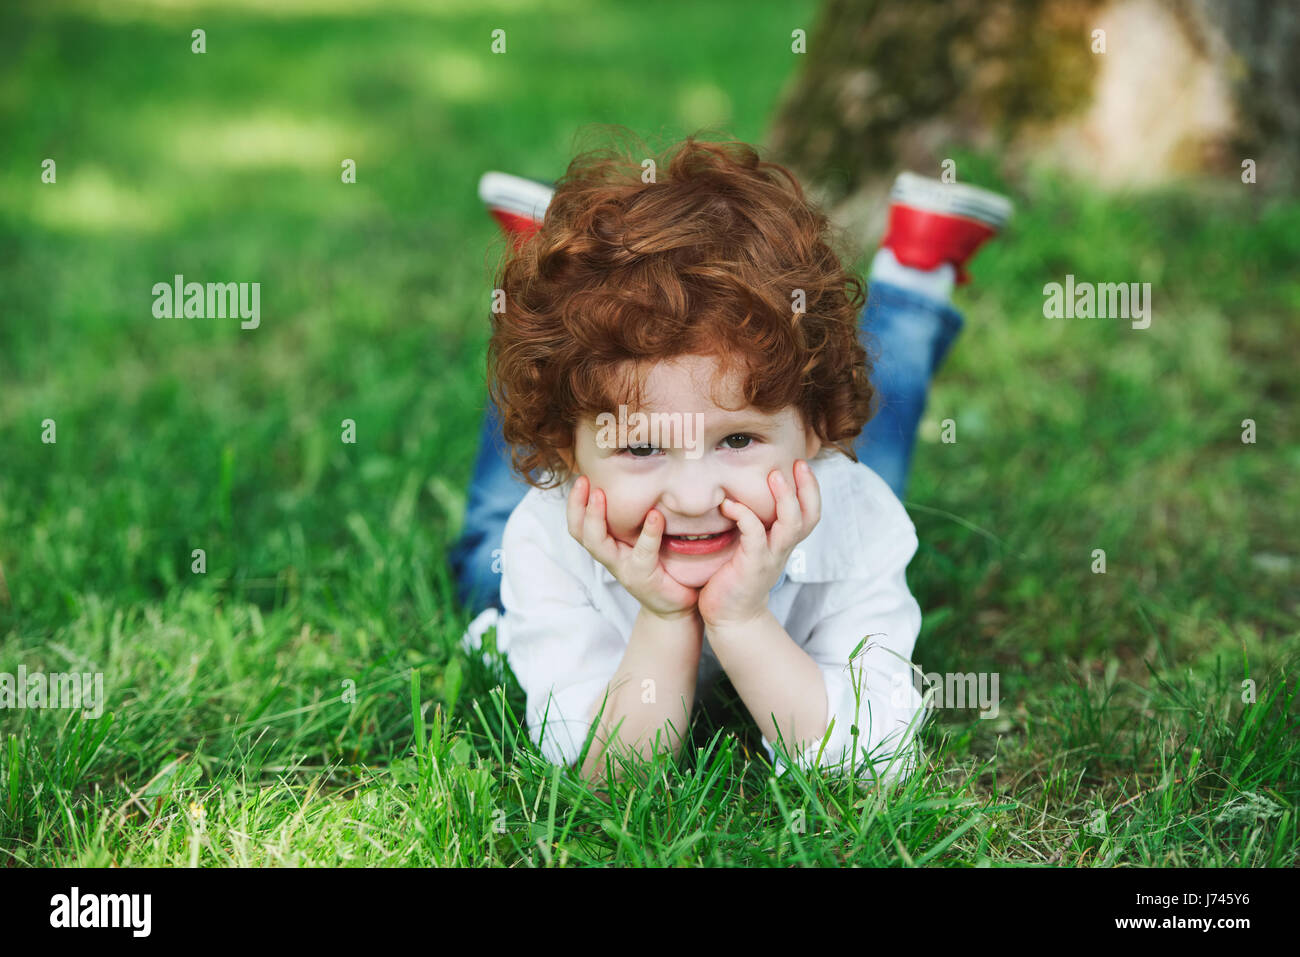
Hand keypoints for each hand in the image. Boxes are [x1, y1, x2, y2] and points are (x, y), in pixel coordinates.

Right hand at [565, 475, 698, 619]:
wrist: (676, 605)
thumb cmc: (662, 566)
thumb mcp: (645, 539)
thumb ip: (639, 517)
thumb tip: (644, 477)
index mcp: (608, 545)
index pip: (580, 524)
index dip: (575, 503)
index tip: (581, 478)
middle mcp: (610, 556)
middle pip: (580, 532)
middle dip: (577, 506)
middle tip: (582, 481)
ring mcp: (623, 567)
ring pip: (597, 544)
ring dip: (595, 518)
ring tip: (600, 495)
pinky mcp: (642, 576)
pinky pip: (642, 553)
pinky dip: (648, 533)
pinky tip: (655, 516)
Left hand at [698, 460, 820, 630]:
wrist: (730, 618)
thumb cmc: (736, 578)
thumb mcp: (751, 547)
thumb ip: (754, 524)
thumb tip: (742, 491)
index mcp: (784, 542)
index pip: (810, 513)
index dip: (811, 489)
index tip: (800, 464)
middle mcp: (782, 548)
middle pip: (810, 517)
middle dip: (807, 488)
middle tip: (796, 463)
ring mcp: (770, 557)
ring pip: (791, 525)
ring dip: (785, 499)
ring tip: (774, 476)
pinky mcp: (752, 565)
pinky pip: (755, 535)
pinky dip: (745, 515)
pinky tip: (729, 504)